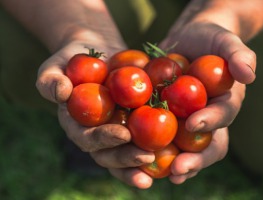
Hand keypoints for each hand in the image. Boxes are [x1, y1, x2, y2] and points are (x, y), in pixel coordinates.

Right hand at [36, 39, 155, 188]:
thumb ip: (51, 81)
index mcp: (78, 126)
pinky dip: (160, 145)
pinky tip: (176, 149)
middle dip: (127, 159)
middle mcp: (97, 134)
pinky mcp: (134, 122)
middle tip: (146, 157)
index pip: (88, 139)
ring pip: (128, 153)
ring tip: (162, 168)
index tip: (123, 135)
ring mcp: (116, 130)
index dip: (103, 141)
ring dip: (143, 163)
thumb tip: (61, 92)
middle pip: (110, 154)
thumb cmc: (72, 61)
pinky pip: (146, 136)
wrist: (96, 53)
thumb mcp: (55, 66)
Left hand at [157, 4, 254, 182]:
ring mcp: (183, 120)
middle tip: (178, 169)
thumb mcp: (227, 42)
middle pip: (203, 145)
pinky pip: (154, 132)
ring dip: (167, 162)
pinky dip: (144, 143)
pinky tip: (129, 149)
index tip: (194, 123)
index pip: (221, 117)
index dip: (210, 122)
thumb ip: (239, 55)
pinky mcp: (163, 115)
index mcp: (222, 105)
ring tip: (151, 171)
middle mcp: (204, 118)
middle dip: (193, 159)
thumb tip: (248, 75)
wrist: (189, 39)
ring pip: (180, 147)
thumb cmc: (211, 40)